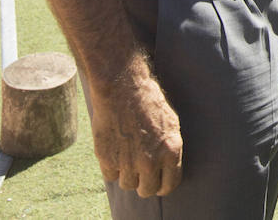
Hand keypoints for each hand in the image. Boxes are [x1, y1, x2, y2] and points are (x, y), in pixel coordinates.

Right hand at [88, 57, 182, 197]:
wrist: (122, 88)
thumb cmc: (149, 101)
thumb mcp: (171, 123)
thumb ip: (169, 148)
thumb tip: (168, 167)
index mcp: (171, 151)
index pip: (169, 184)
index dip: (164, 185)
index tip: (159, 182)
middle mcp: (150, 161)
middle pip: (147, 190)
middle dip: (145, 183)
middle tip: (142, 172)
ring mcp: (127, 162)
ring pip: (128, 184)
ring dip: (127, 174)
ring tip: (127, 155)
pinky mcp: (107, 159)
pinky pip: (110, 176)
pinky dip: (112, 166)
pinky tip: (115, 151)